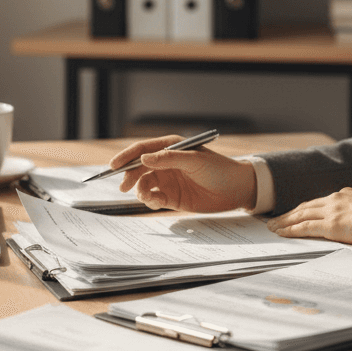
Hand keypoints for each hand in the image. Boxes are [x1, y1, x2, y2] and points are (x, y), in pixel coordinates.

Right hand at [110, 135, 256, 212]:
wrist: (237, 189)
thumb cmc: (219, 168)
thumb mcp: (195, 160)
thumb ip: (169, 158)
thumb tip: (143, 158)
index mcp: (171, 148)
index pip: (143, 149)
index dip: (127, 156)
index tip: (113, 166)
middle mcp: (167, 163)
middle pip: (139, 168)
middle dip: (129, 177)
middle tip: (124, 186)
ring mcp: (169, 181)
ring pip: (145, 185)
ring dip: (141, 191)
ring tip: (148, 196)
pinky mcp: (173, 198)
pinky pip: (154, 199)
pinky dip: (151, 201)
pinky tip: (157, 202)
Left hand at [266, 187, 351, 246]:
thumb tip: (351, 218)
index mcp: (343, 195)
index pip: (316, 202)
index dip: (302, 209)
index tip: (292, 213)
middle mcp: (334, 200)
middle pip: (304, 207)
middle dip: (288, 214)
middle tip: (274, 220)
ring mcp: (332, 212)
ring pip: (301, 215)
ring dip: (285, 222)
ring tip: (273, 228)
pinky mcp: (331, 225)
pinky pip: (305, 227)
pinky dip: (291, 229)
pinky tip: (282, 233)